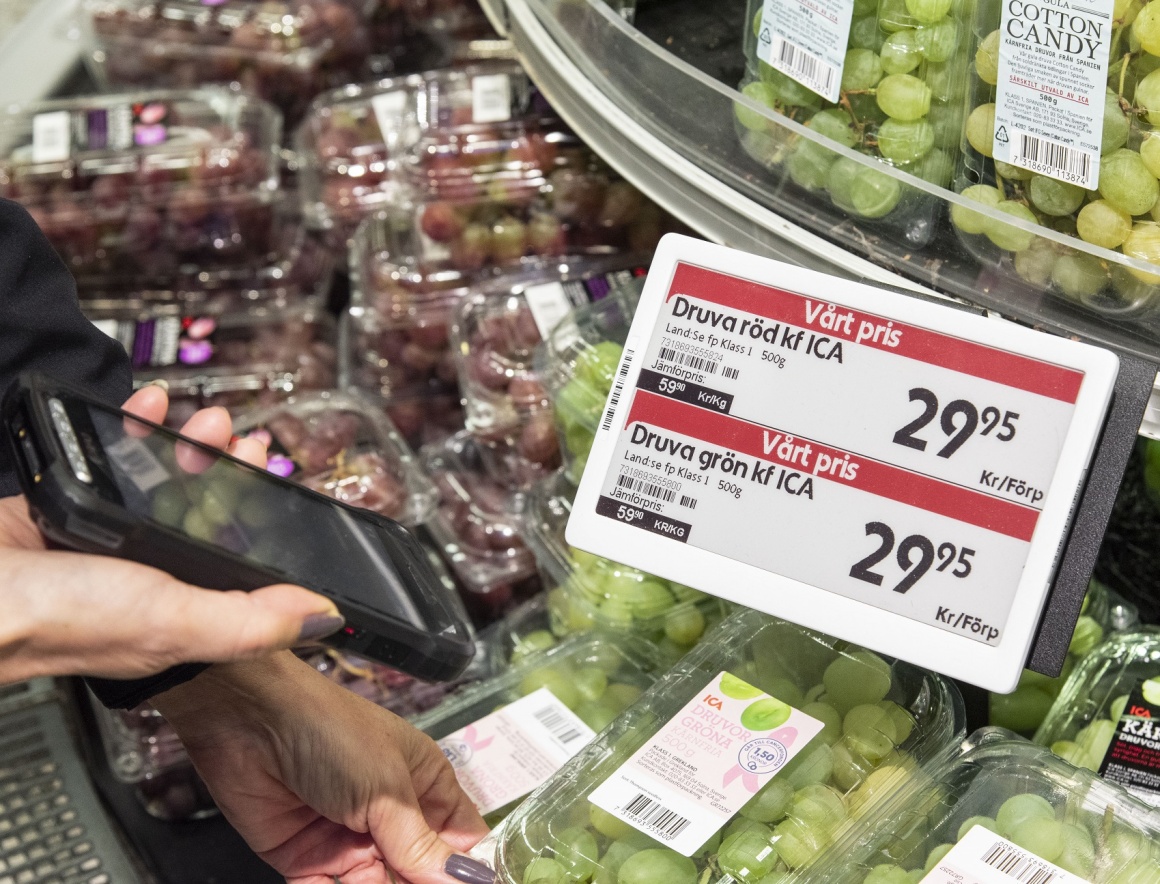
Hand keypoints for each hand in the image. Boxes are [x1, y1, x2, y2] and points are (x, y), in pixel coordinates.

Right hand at [0, 383, 343, 682]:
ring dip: (191, 444)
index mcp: (182, 610)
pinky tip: (147, 410)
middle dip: (232, 468)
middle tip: (242, 439)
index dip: (263, 515)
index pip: (242, 560)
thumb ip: (251, 620)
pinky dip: (134, 433)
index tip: (275, 472)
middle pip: (206, 513)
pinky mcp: (70, 511)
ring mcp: (108, 543)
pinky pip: (114, 465)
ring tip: (205, 420)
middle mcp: (149, 578)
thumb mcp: (174, 620)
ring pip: (164, 484)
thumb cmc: (54, 619)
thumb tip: (324, 615)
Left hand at [154, 652, 491, 883]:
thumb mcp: (386, 789)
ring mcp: (350, 841)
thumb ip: (420, 846)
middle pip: (420, 870)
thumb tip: (466, 881)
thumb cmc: (331, 732)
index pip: (461, 839)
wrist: (247, 722)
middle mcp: (391, 816)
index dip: (470, 869)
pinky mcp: (308, 862)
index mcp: (424, 783)